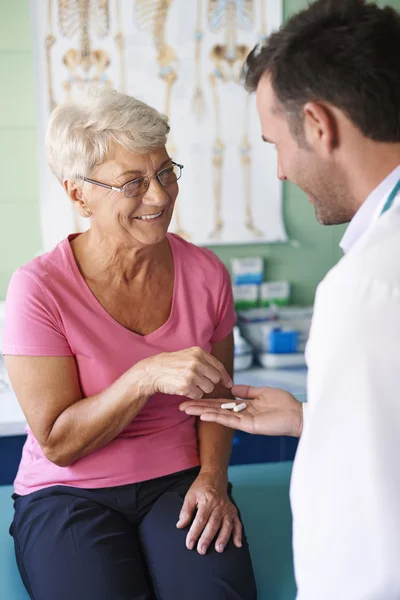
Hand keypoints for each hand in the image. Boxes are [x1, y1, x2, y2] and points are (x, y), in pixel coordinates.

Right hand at [140, 347, 232, 399]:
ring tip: (188, 383)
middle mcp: (196, 362)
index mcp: (198, 352)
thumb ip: (204, 361)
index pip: (218, 366)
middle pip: (215, 379)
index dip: (225, 376)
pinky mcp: (186, 386)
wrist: (153, 371)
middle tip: (197, 381)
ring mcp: (191, 374)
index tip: (229, 384)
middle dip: (209, 382)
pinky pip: (198, 395)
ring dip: (201, 389)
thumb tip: (221, 374)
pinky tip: (183, 388)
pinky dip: (192, 395)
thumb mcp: (188, 355)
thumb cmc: (172, 364)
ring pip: (208, 388)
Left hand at [176, 470, 241, 554]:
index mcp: (207, 500)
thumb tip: (180, 525)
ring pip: (226, 525)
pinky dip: (238, 534)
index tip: (189, 544)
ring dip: (223, 538)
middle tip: (201, 550)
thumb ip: (185, 511)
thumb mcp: (190, 496)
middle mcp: (219, 505)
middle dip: (207, 538)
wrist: (215, 476)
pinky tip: (238, 544)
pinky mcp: (233, 511)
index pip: (200, 519)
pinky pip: (237, 523)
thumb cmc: (201, 488)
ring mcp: (227, 508)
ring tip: (218, 549)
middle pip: (213, 524)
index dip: (194, 533)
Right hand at [180, 384, 302, 436]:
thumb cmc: (283, 403)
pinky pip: (229, 420)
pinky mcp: (248, 426)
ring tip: (187, 409)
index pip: (221, 402)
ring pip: (219, 415)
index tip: (193, 396)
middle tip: (181, 405)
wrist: (297, 414)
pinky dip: (216, 417)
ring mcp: (243, 420)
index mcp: (244, 406)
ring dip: (202, 412)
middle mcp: (241, 414)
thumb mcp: (262, 392)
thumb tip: (232, 387)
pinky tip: (204, 415)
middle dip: (198, 407)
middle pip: (216, 409)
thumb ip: (247, 391)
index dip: (207, 400)